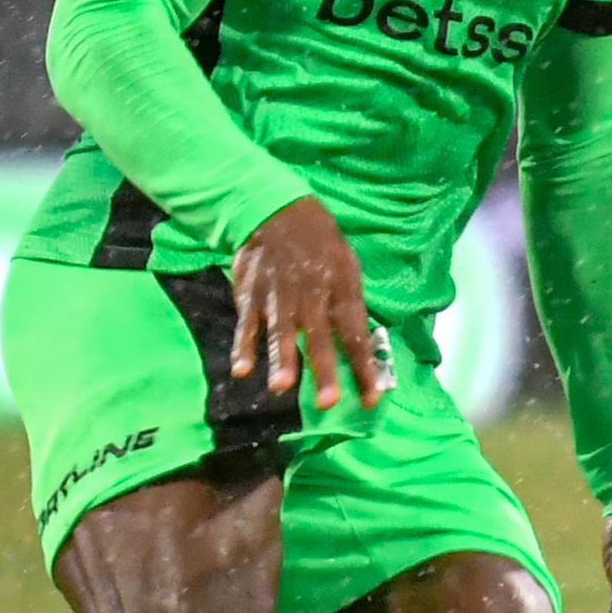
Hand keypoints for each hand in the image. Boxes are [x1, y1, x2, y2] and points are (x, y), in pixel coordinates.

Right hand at [230, 196, 386, 412]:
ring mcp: (279, 296)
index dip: (363, 368)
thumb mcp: (348, 267)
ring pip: (282, 332)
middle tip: (327, 402)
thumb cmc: (321, 246)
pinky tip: (240, 370)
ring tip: (281, 388)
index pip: (355, 335)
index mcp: (342, 289)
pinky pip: (247, 323)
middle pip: (319, 338)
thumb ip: (351, 308)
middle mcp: (312, 295)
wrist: (279, 210)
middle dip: (324, 370)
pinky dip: (242, 346)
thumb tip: (359, 348)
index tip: (371, 399)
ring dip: (282, 360)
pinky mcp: (252, 295)